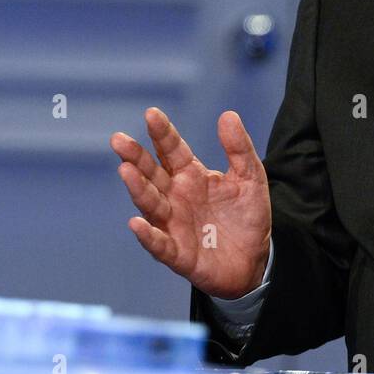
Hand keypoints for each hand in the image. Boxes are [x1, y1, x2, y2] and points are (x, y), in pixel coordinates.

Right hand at [110, 107, 270, 299]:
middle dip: (136, 157)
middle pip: (152, 174)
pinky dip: (147, 235)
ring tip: (126, 170)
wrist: (254, 260)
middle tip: (118, 140)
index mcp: (191, 176)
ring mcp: (173, 225)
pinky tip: (136, 223)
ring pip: (151, 204)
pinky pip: (159, 244)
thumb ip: (239, 149)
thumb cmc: (246, 217)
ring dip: (138, 188)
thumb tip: (228, 114)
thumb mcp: (251, 178)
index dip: (163, 134)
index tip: (151, 114)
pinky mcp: (177, 253)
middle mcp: (176, 197)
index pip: (172, 150)